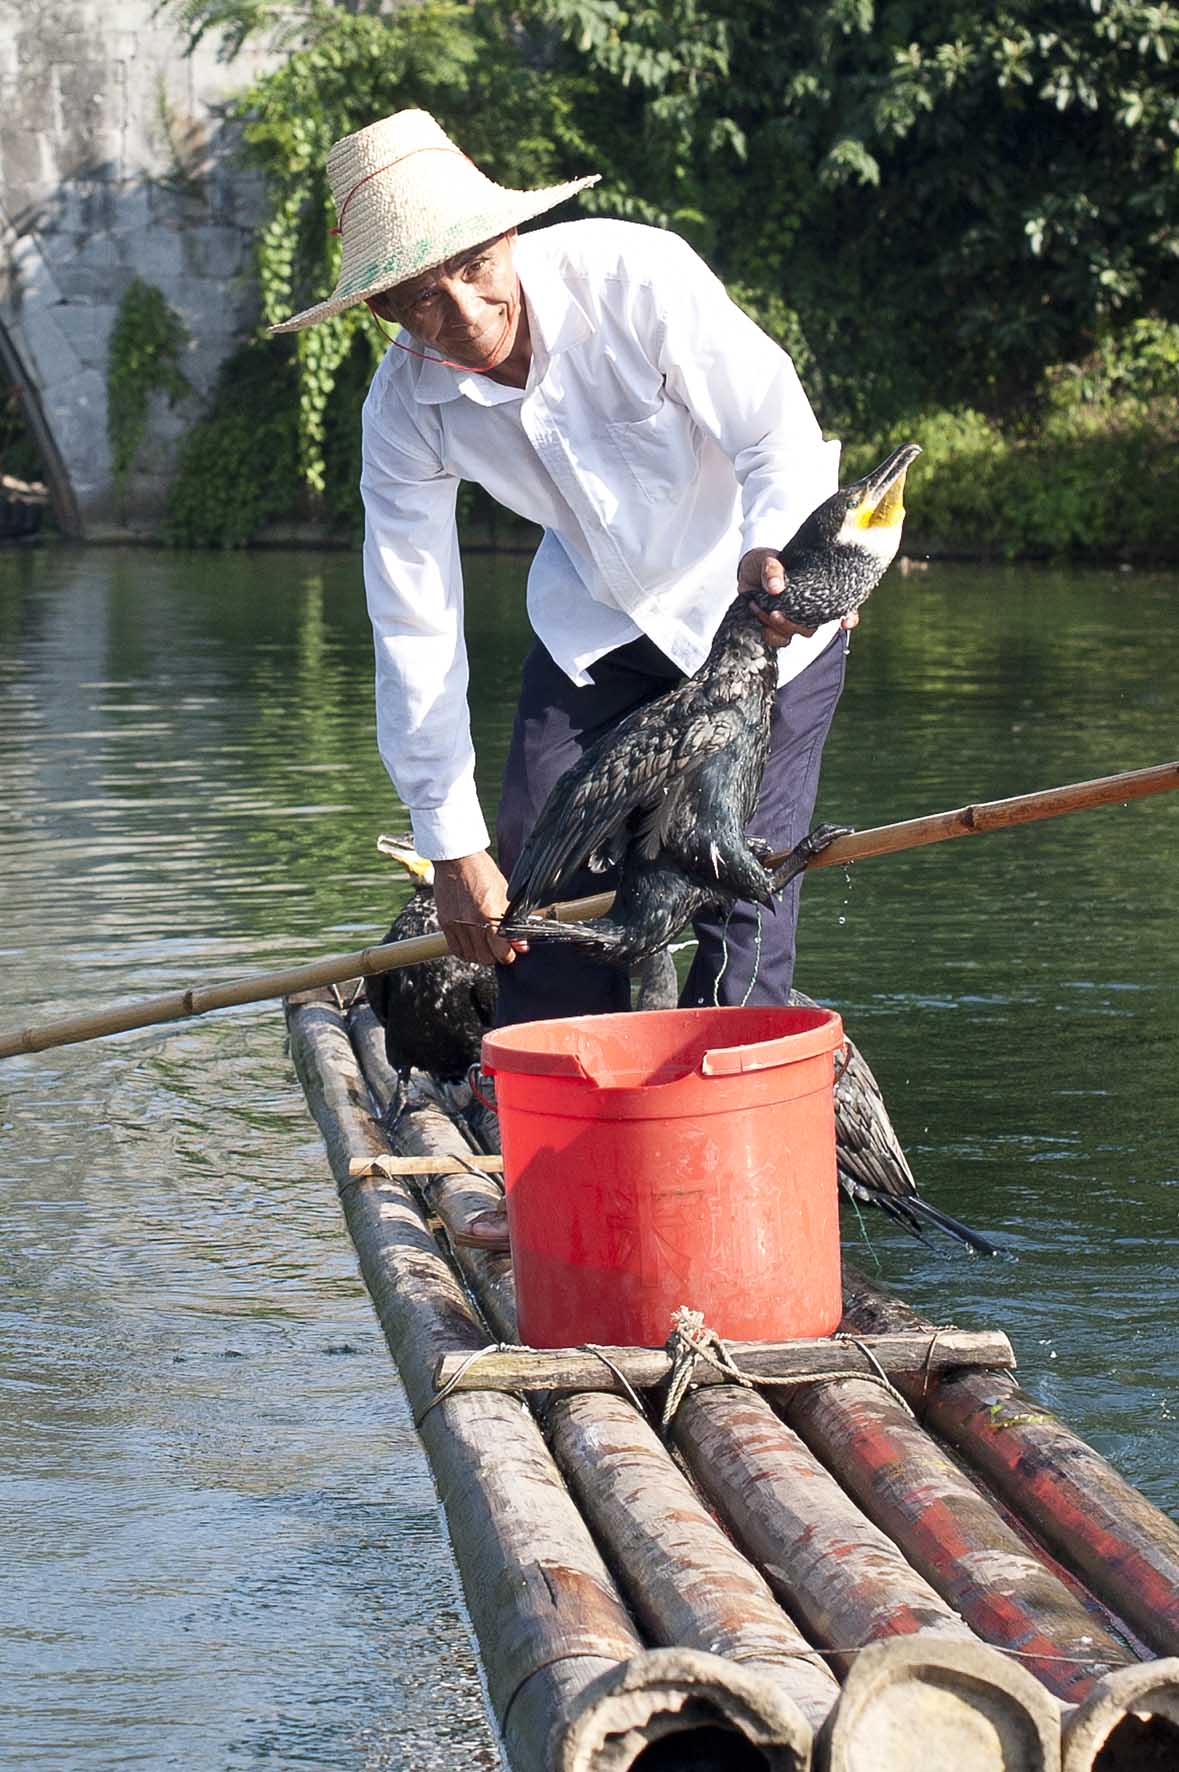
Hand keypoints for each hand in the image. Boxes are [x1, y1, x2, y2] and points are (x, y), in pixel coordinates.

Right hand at [432, 850, 525, 966]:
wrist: (458, 859)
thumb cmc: (483, 872)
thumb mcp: (505, 896)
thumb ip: (512, 923)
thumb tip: (520, 945)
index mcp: (490, 916)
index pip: (501, 952)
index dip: (508, 955)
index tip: (510, 952)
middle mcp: (472, 923)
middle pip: (485, 958)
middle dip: (495, 956)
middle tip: (498, 948)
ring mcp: (456, 924)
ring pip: (470, 956)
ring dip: (479, 954)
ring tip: (485, 945)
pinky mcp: (445, 923)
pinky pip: (455, 949)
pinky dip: (465, 950)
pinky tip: (471, 943)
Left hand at [736, 548, 859, 646]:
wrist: (746, 573)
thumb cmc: (764, 562)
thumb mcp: (767, 559)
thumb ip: (771, 569)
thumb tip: (776, 588)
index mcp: (817, 589)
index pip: (843, 604)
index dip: (850, 615)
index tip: (846, 623)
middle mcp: (809, 607)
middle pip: (813, 626)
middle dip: (796, 623)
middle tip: (775, 613)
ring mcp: (794, 619)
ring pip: (798, 633)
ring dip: (781, 628)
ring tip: (763, 612)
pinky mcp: (777, 627)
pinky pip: (779, 640)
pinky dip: (769, 634)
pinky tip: (760, 622)